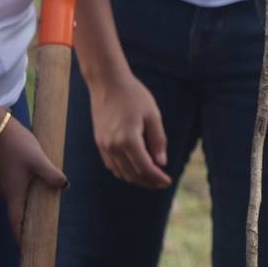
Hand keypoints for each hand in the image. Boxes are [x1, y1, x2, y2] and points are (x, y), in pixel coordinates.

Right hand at [0, 115, 67, 240]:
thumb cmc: (18, 145)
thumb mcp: (39, 160)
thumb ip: (52, 174)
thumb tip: (65, 187)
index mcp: (14, 194)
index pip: (16, 222)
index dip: (22, 236)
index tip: (29, 246)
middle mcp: (9, 192)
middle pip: (18, 215)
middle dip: (28, 226)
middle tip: (41, 233)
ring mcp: (8, 184)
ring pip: (19, 202)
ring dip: (29, 210)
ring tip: (45, 215)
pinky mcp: (10, 175)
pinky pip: (19, 192)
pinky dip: (29, 197)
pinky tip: (41, 192)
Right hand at [88, 72, 169, 188]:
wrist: (107, 84)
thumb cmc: (134, 96)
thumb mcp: (152, 115)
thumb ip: (158, 140)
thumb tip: (161, 163)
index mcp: (128, 140)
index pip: (144, 168)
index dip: (157, 178)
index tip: (168, 181)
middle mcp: (113, 147)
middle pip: (132, 174)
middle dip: (148, 181)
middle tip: (162, 182)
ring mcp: (104, 146)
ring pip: (121, 173)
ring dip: (136, 178)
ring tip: (151, 177)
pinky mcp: (99, 143)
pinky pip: (112, 165)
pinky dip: (124, 171)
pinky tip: (135, 168)